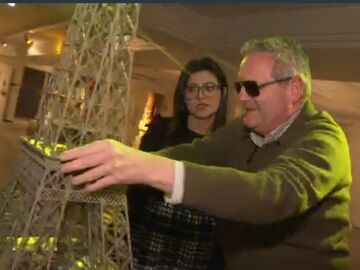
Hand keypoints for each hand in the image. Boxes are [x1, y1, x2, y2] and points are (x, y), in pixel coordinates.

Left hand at [59, 139, 174, 192]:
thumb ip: (99, 151)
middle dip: (71, 166)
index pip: (85, 149)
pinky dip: (92, 186)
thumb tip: (79, 158)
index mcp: (107, 144)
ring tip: (73, 181)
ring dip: (80, 178)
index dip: (72, 154)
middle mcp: (108, 154)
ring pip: (90, 173)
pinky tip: (86, 188)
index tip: (62, 157)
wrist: (146, 166)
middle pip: (85, 161)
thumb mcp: (114, 148)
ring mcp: (112, 166)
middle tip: (62, 169)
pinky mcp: (116, 178)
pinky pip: (100, 183)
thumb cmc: (128, 156)